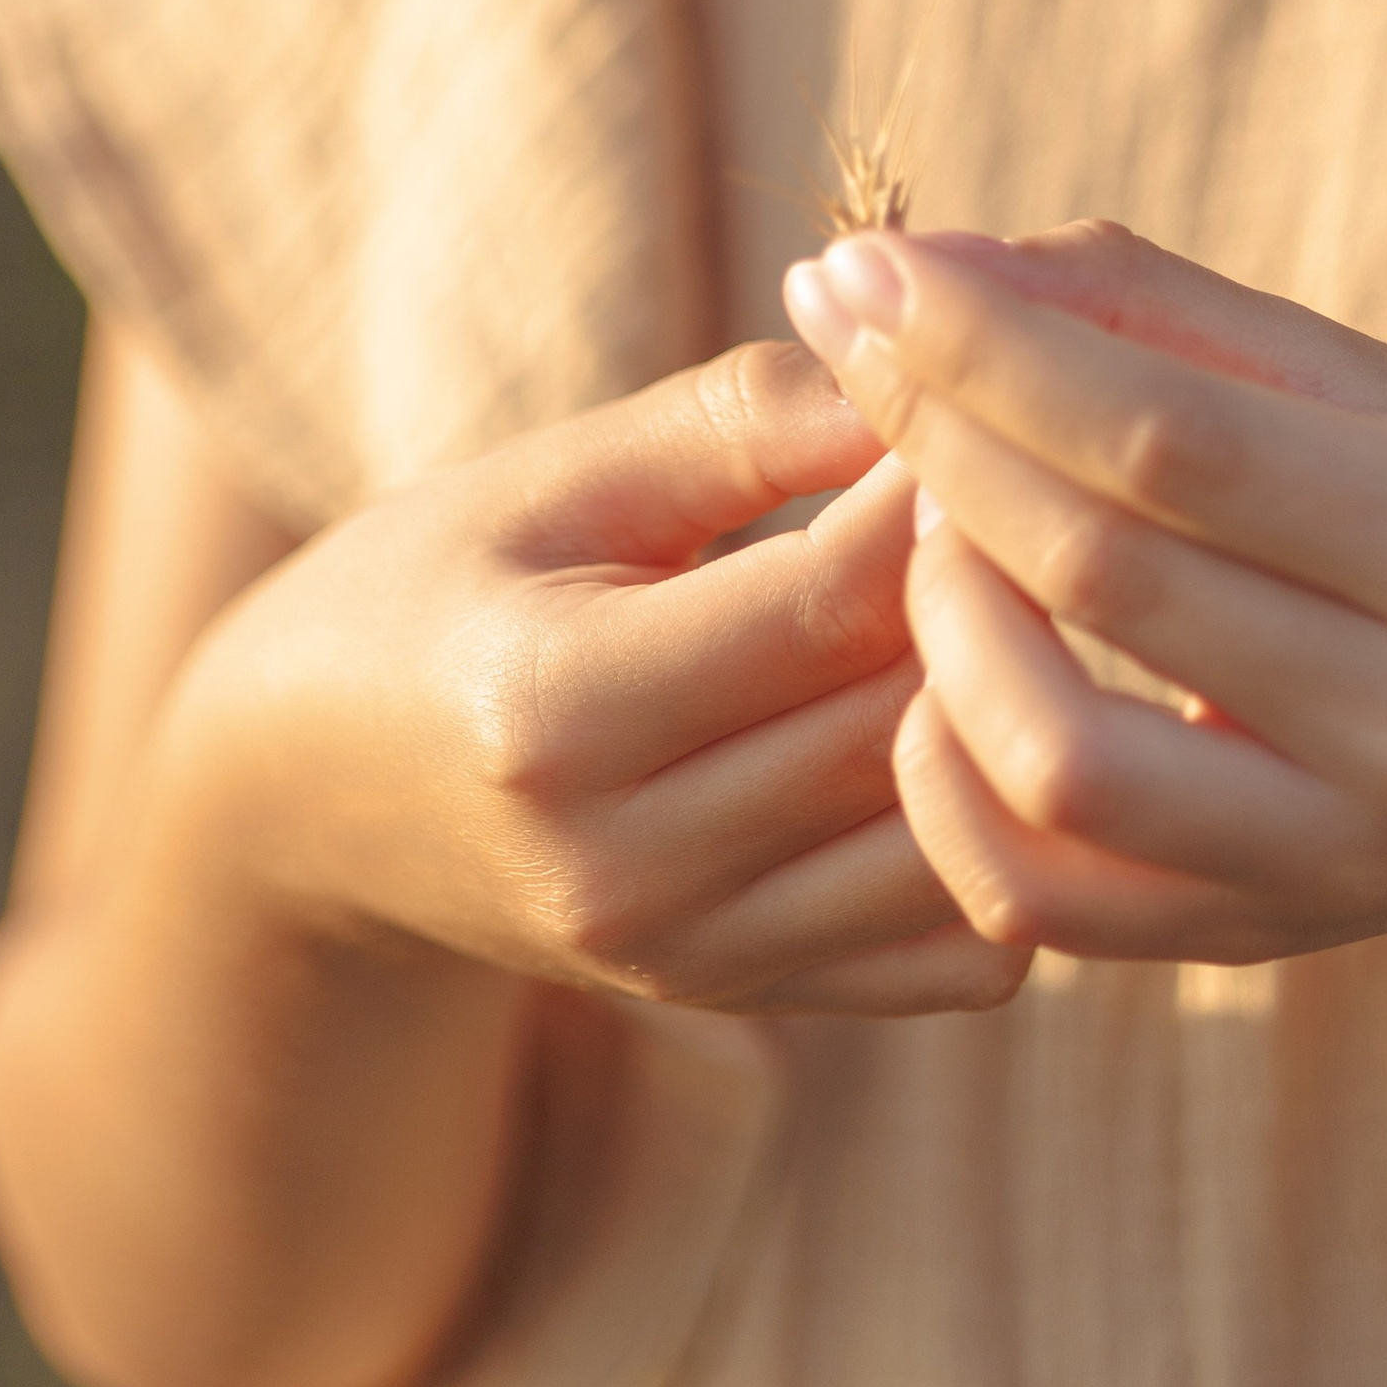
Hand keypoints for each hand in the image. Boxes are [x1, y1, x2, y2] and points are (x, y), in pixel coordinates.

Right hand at [188, 338, 1028, 1017]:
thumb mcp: (549, 473)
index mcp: (558, 711)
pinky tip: (1005, 727)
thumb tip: (929, 384)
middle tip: (1073, 485)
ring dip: (1033, 721)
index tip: (1005, 397)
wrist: (313, 805)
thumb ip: (737, 422)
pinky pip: (958, 954)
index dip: (943, 492)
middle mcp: (629, 869)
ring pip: (960, 850)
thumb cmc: (437, 586)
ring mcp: (696, 961)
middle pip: (904, 723)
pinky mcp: (754, 1003)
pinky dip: (1012, 844)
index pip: (825, 601)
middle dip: (1014, 595)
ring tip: (1060, 597)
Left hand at [782, 222, 1386, 964]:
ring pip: (1053, 758)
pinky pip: (1031, 891)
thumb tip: (927, 260)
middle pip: (1102, 574)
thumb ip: (1148, 309)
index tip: (863, 268)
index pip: (1173, 436)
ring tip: (921, 518)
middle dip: (935, 440)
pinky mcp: (1252, 945)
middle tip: (852, 348)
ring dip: (936, 615)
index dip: (989, 348)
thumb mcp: (1361, 384)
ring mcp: (1338, 863)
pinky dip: (941, 775)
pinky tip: (935, 668)